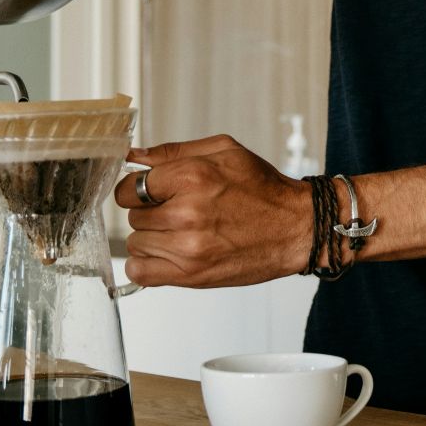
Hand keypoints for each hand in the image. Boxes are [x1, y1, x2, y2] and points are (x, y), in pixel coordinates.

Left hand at [113, 135, 311, 287]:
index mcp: (192, 176)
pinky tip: (167, 254)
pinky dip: (147, 265)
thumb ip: (173, 151)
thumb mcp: (224, 151)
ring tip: (179, 232)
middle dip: (149, 213)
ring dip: (152, 238)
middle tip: (177, 211)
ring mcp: (188, 247)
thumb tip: (133, 156)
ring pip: (136, 243)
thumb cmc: (263, 188)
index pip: (130, 187)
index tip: (151, 193)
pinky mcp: (192, 274)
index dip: (138, 189)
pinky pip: (141, 272)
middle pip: (132, 217)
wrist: (296, 227)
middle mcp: (186, 212)